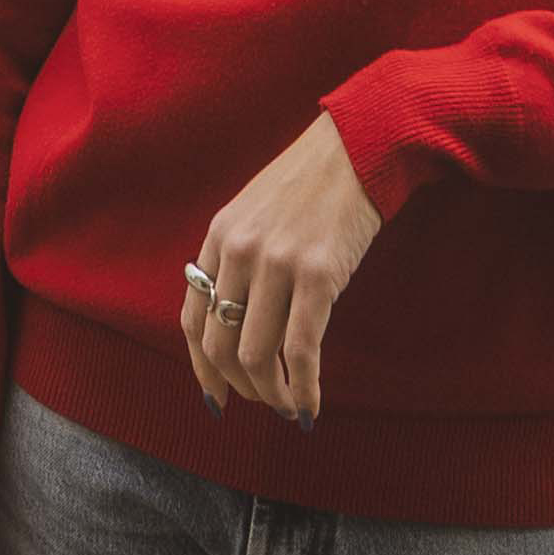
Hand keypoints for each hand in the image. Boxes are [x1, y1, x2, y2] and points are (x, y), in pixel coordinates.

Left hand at [181, 111, 381, 425]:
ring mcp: (277, 264)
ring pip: (257, 355)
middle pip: (220, 345)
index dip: (202, 367)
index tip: (217, 396)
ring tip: (289, 408)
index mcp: (219, 236)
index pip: (192, 318)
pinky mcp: (318, 275)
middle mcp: (239, 251)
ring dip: (272, 395)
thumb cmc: (314, 182)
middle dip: (240, 387)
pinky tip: (312, 406)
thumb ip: (237, 256)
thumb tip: (232, 316)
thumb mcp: (256, 210)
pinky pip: (301, 350)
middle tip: (264, 403)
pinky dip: (304, 388)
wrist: (361, 146)